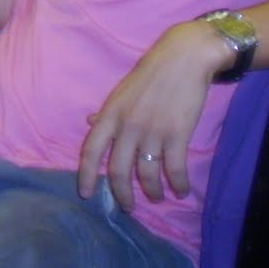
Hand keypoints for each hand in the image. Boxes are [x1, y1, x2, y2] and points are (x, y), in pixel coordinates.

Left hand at [77, 20, 224, 210]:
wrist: (182, 59)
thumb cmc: (150, 75)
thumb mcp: (121, 93)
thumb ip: (107, 113)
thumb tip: (90, 123)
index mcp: (110, 115)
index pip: (91, 150)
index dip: (87, 175)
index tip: (86, 195)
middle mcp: (127, 126)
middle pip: (119, 170)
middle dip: (122, 194)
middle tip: (127, 207)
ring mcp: (152, 131)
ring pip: (147, 174)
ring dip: (153, 191)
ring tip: (157, 197)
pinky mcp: (177, 134)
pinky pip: (175, 169)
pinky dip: (179, 184)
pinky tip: (181, 190)